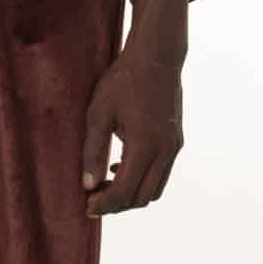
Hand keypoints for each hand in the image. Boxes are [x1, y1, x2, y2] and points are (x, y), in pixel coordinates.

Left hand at [81, 45, 183, 215]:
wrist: (157, 56)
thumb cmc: (123, 81)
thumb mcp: (98, 113)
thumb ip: (92, 150)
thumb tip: (87, 185)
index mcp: (145, 146)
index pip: (124, 192)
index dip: (104, 205)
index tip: (86, 207)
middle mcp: (165, 151)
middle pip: (142, 198)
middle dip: (117, 205)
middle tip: (93, 199)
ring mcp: (174, 147)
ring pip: (155, 189)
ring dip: (131, 194)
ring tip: (104, 185)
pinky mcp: (176, 141)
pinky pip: (161, 173)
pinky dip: (142, 180)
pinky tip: (118, 167)